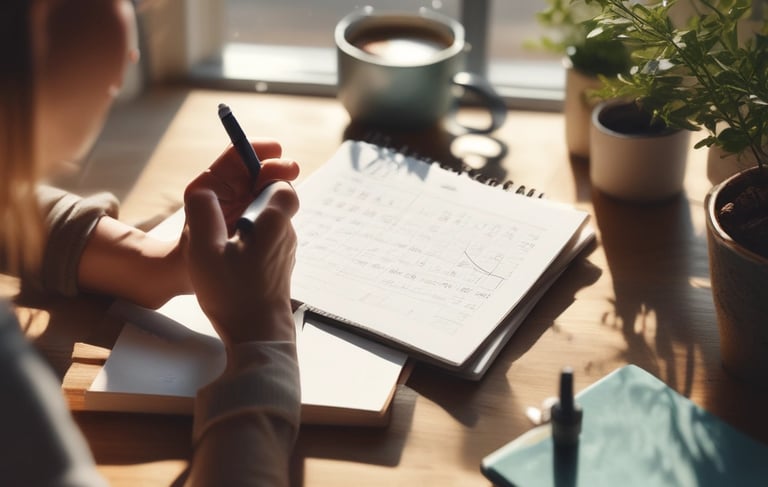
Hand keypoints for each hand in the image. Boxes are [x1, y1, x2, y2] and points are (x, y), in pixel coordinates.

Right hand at [183, 141, 300, 346]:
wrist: (259, 336)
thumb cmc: (234, 294)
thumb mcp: (205, 252)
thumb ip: (203, 214)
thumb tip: (203, 189)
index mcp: (273, 222)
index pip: (281, 182)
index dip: (266, 171)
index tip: (249, 169)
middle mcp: (286, 233)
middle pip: (278, 198)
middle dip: (256, 191)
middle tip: (231, 197)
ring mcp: (285, 251)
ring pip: (273, 219)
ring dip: (253, 215)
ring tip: (226, 229)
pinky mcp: (280, 266)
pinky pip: (269, 238)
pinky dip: (252, 235)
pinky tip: (231, 252)